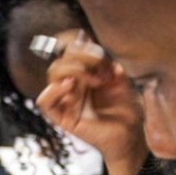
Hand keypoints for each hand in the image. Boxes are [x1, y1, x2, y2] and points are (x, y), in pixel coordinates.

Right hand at [37, 40, 146, 174]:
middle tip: (105, 71)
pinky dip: (53, 91)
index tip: (83, 37)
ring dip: (75, 70)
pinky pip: (44, 102)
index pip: (69, 50)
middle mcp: (74, 84)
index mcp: (86, 73)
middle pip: (63, 57)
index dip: (70, 39)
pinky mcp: (63, 117)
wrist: (130, 137)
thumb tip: (104, 58)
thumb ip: (112, 67)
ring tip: (96, 81)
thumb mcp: (124, 82)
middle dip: (84, 57)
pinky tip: (70, 86)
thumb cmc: (127, 111)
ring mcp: (67, 100)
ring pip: (54, 73)